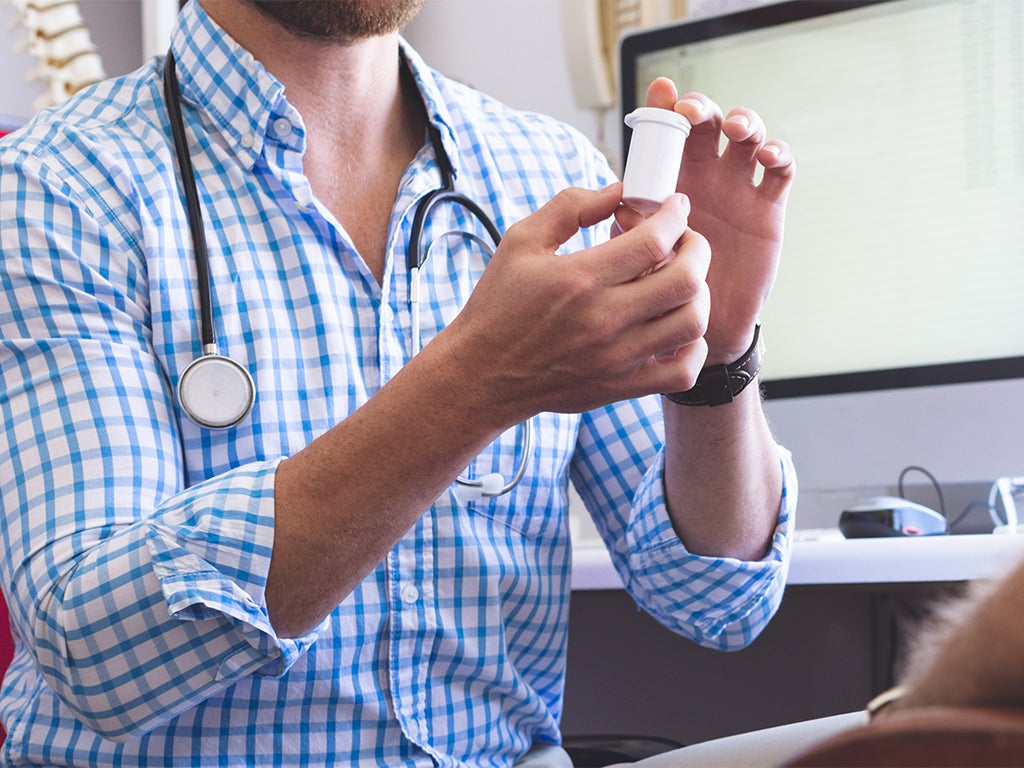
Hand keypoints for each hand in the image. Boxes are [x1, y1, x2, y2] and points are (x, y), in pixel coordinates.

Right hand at [440, 184, 710, 423]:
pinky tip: (675, 328)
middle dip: (697, 249)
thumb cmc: (498, 305)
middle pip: (685, 280)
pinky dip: (693, 347)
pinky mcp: (621, 386)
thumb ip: (570, 207)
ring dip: (698, 294)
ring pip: (692, 323)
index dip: (675, 215)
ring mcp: (616, 358)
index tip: (674, 206)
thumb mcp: (521, 240)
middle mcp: (603, 319)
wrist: (481, 374)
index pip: (654, 241)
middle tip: (685, 240)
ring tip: (682, 281)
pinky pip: (683, 372)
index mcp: (579, 278)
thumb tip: (617, 191)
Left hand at [617, 79, 795, 363]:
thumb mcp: (638, 258)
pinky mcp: (768, 206)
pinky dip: (777, 154)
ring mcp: (738, 187)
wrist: (701, 325)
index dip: (665, 106)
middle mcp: (705, 175)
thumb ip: (629, 232)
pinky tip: (766, 155)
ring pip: (748, 136)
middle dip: (702, 109)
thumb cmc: (662, 287)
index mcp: (668, 179)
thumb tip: (621, 207)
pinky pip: (778, 171)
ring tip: (736, 129)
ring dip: (745, 121)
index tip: (661, 93)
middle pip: (709, 123)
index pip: (667, 132)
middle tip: (690, 114)